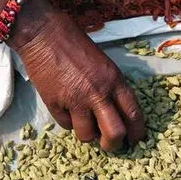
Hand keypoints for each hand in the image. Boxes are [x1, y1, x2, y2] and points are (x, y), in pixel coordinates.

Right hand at [0, 0, 144, 151]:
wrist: (44, 34)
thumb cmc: (75, 44)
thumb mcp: (104, 64)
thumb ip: (112, 88)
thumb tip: (116, 114)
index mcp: (114, 80)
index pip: (133, 114)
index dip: (136, 133)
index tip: (135, 141)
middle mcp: (98, 93)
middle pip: (114, 133)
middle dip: (113, 144)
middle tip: (108, 144)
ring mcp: (75, 100)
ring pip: (87, 135)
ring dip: (86, 133)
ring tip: (83, 122)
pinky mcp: (55, 104)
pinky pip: (66, 125)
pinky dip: (68, 121)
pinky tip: (66, 108)